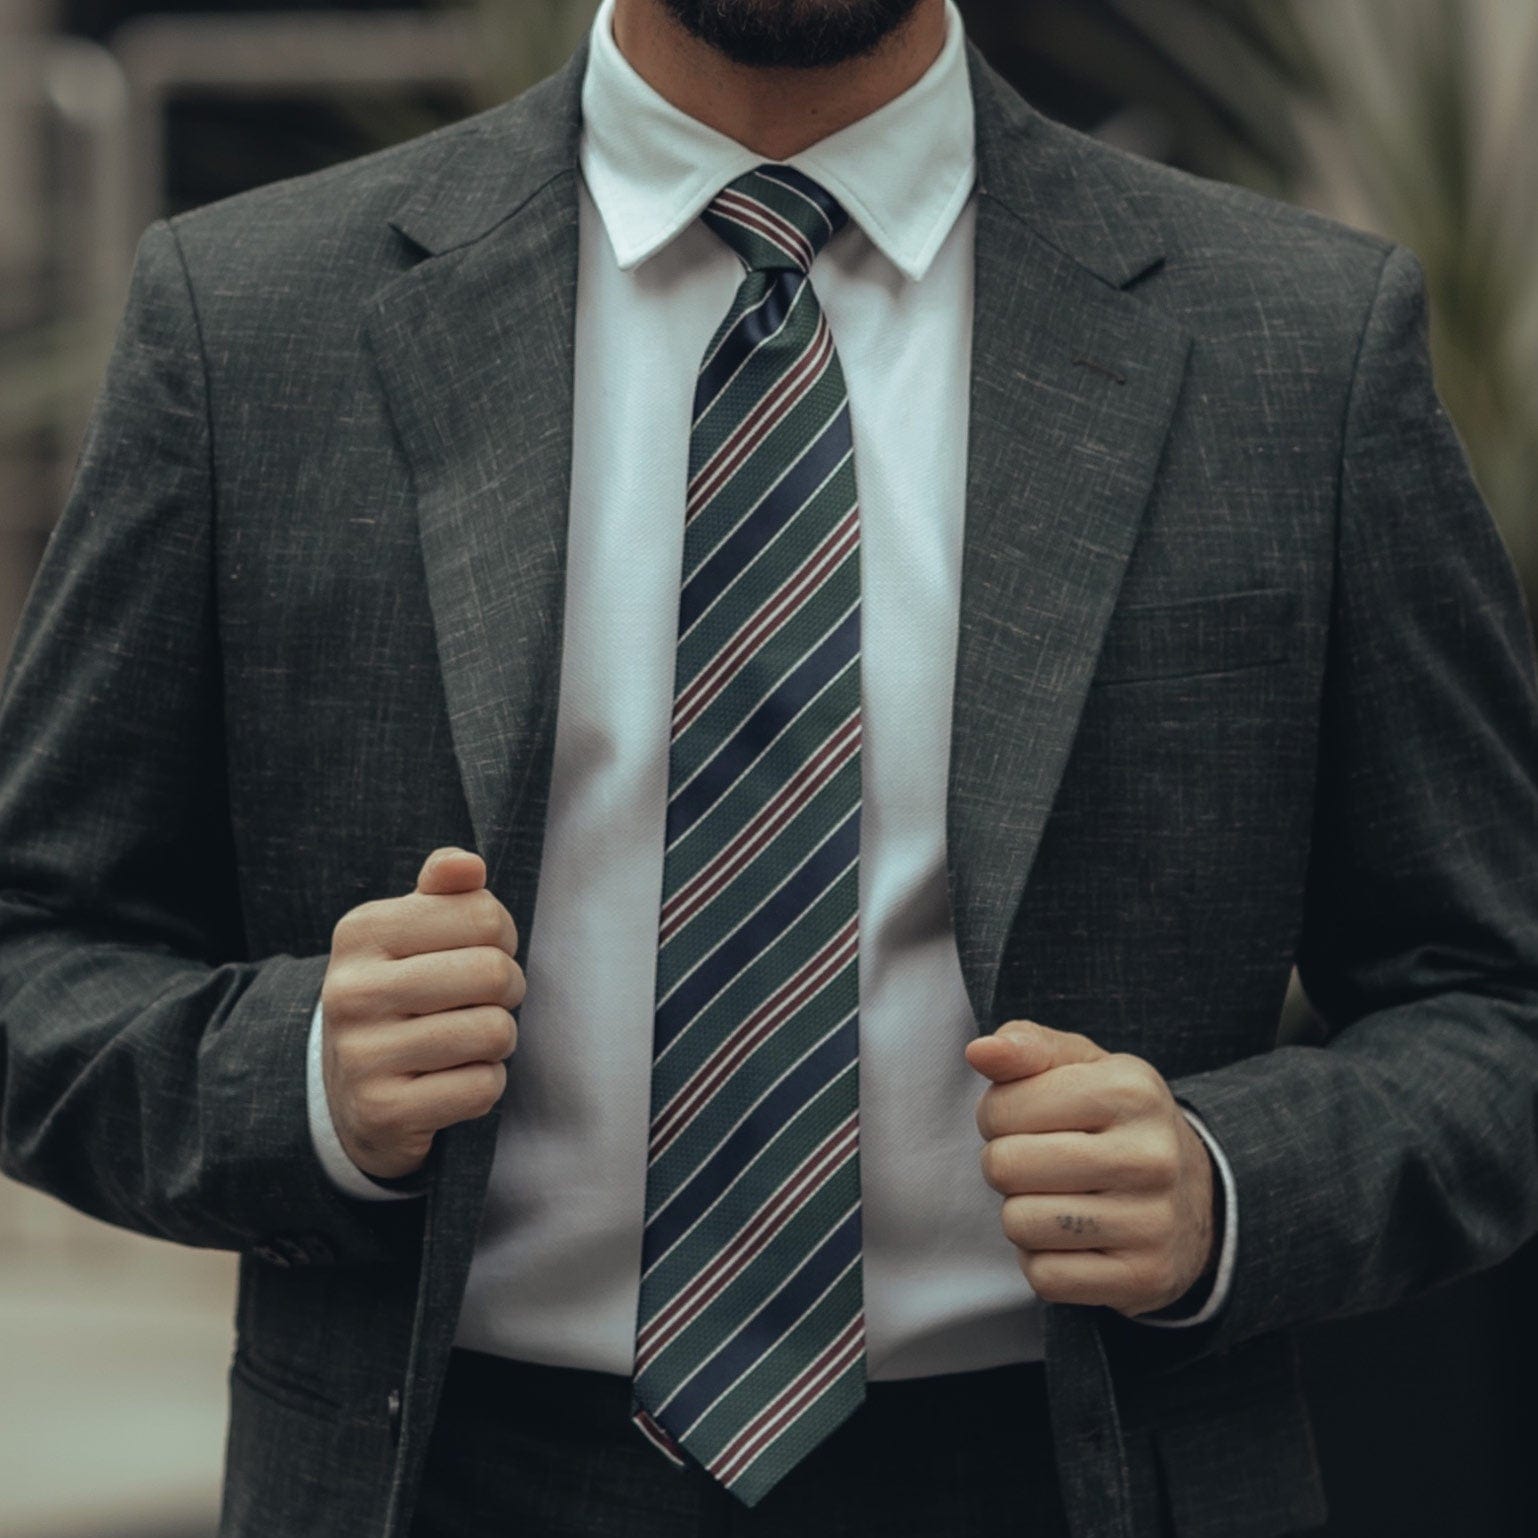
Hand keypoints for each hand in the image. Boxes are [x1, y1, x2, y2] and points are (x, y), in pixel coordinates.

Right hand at [320, 846, 523, 1179]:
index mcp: (362, 931)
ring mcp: (362, 1055)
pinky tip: (452, 1081)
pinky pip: (482, 1088)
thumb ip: (444, 890)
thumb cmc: (401, 994)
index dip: (502, 938)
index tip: (481, 954)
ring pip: (494, 1032)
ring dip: (498, 1041)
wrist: (344, 1091)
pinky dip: (484, 1085)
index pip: (484, 916)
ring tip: (468, 1041)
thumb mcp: (411, 932)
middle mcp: (352, 990)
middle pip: (492, 973)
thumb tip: (469, 865)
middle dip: (508, 989)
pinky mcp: (383, 1111)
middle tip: (487, 1001)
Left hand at [965, 1019, 1216, 1316]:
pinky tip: (1072, 1238)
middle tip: (1037, 1161)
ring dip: (1020, 1213)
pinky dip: (1042, 1259)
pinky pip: (1044, 1277)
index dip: (995, 1116)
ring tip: (1055, 1197)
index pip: (1001, 1108)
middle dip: (1004, 1163)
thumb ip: (1026, 1047)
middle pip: (1005, 1166)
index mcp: (1130, 1090)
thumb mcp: (1082, 1067)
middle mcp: (1150, 1156)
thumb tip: (979, 1051)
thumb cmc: (1117, 1119)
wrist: (1196, 1196)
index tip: (1025, 1120)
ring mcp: (1152, 1222)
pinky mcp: (1144, 1278)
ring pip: (1019, 1224)